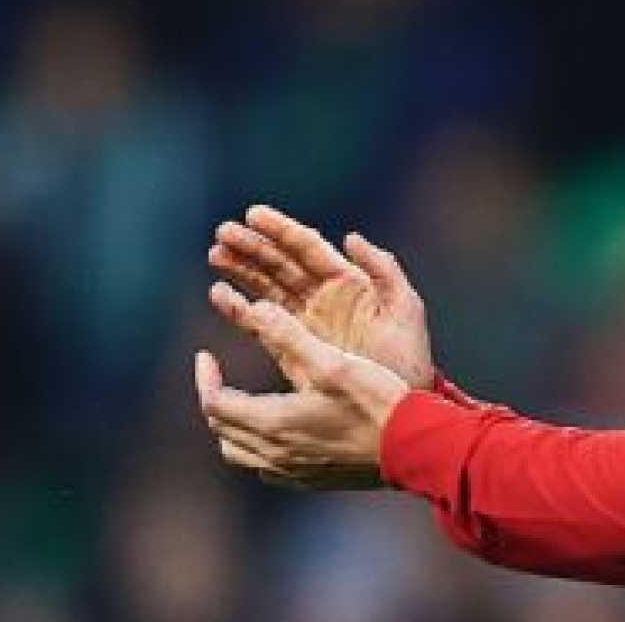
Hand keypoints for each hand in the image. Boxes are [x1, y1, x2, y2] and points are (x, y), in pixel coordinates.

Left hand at [197, 281, 410, 489]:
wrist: (413, 448)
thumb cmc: (376, 401)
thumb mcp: (332, 361)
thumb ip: (290, 335)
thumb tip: (254, 309)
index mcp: (274, 423)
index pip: (215, 403)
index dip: (205, 377)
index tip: (205, 354)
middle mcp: (275, 454)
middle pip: (222, 429)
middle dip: (214, 398)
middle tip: (218, 373)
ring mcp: (292, 471)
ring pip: (240, 452)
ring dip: (232, 425)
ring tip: (242, 400)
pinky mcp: (310, 480)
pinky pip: (265, 467)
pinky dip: (256, 446)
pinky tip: (275, 429)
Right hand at [209, 205, 434, 388]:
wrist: (399, 411)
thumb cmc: (408, 357)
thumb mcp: (405, 309)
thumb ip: (384, 269)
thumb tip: (350, 237)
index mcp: (350, 281)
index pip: (308, 248)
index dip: (281, 229)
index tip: (252, 214)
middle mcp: (324, 296)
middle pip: (282, 263)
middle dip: (253, 246)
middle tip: (222, 232)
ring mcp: (307, 321)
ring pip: (268, 287)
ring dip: (242, 270)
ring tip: (215, 255)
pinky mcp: (295, 347)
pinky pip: (262, 323)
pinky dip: (241, 309)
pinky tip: (220, 296)